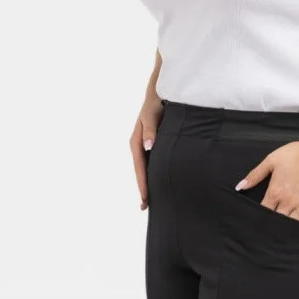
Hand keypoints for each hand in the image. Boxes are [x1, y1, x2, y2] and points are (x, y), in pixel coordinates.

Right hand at [130, 95, 162, 209]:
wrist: (161, 91)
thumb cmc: (156, 102)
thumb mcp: (152, 114)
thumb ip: (150, 130)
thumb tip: (148, 147)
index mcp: (136, 142)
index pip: (139, 168)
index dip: (142, 184)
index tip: (145, 199)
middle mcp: (140, 145)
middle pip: (141, 172)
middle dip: (144, 189)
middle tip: (146, 207)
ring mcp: (146, 146)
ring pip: (147, 168)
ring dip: (149, 183)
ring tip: (153, 200)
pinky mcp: (154, 144)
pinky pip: (153, 162)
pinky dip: (155, 173)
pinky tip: (162, 182)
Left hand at [234, 139, 298, 223]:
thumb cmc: (296, 155)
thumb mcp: (271, 161)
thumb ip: (255, 175)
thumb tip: (240, 186)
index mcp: (275, 192)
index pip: (263, 212)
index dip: (258, 217)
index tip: (255, 220)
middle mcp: (288, 202)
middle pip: (276, 221)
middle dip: (270, 225)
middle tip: (266, 228)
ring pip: (289, 225)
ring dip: (283, 228)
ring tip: (278, 231)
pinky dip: (297, 227)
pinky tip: (293, 227)